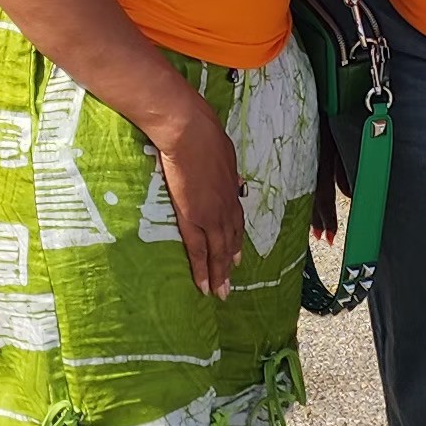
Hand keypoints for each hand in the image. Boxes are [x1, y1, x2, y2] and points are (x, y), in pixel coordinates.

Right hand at [143, 94, 245, 300]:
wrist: (189, 132)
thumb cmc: (202, 135)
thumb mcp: (224, 153)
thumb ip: (226, 170)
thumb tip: (231, 176)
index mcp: (231, 192)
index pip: (235, 223)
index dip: (236, 241)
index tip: (237, 257)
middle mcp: (225, 208)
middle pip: (230, 242)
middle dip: (229, 265)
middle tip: (229, 285)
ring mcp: (212, 216)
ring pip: (218, 253)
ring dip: (220, 274)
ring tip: (220, 293)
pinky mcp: (194, 219)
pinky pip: (198, 251)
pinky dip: (202, 270)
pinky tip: (203, 286)